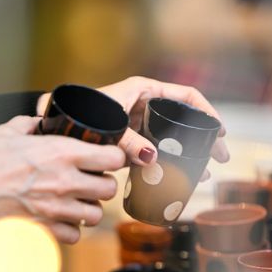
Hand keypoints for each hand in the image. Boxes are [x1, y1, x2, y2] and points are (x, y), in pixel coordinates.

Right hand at [0, 115, 124, 243]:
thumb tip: (38, 123)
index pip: (113, 157)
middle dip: (102, 184)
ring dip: (88, 209)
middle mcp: (65, 181)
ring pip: (95, 215)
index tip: (104, 158)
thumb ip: (30, 125)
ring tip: (74, 203)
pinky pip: (74, 236)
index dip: (112, 157)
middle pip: (108, 189)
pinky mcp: (42, 229)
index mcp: (62, 151)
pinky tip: (59, 220)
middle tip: (89, 181)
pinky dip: (70, 230)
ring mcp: (55, 208)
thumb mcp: (7, 131)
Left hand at [37, 76, 228, 179]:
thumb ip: (129, 143)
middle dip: (202, 140)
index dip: (206, 111)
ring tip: (201, 175)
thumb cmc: (77, 114)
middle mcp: (142, 106)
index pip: (185, 96)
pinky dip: (164, 167)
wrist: (51, 125)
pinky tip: (175, 181)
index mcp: (143, 90)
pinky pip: (152, 154)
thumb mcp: (108, 126)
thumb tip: (154, 161)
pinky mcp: (126, 144)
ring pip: (169, 140)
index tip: (220, 130)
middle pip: (182, 120)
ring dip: (186, 157)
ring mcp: (135, 126)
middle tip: (219, 158)